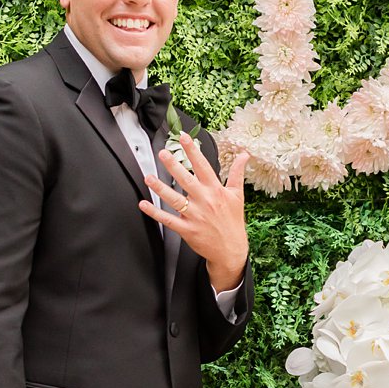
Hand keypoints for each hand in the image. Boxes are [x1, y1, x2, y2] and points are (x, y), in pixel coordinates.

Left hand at [141, 134, 249, 293]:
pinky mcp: (187, 230)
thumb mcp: (237, 195)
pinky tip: (144, 204)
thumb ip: (237, 173)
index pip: (203, 166)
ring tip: (149, 177)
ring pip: (174, 199)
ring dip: (160, 188)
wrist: (231, 250)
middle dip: (173, 165)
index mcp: (216, 190)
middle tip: (163, 153)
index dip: (193, 150)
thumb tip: (244, 155)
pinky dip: (155, 212)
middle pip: (186, 179)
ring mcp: (195, 216)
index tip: (184, 138)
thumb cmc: (233, 221)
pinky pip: (168, 219)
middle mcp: (204, 201)